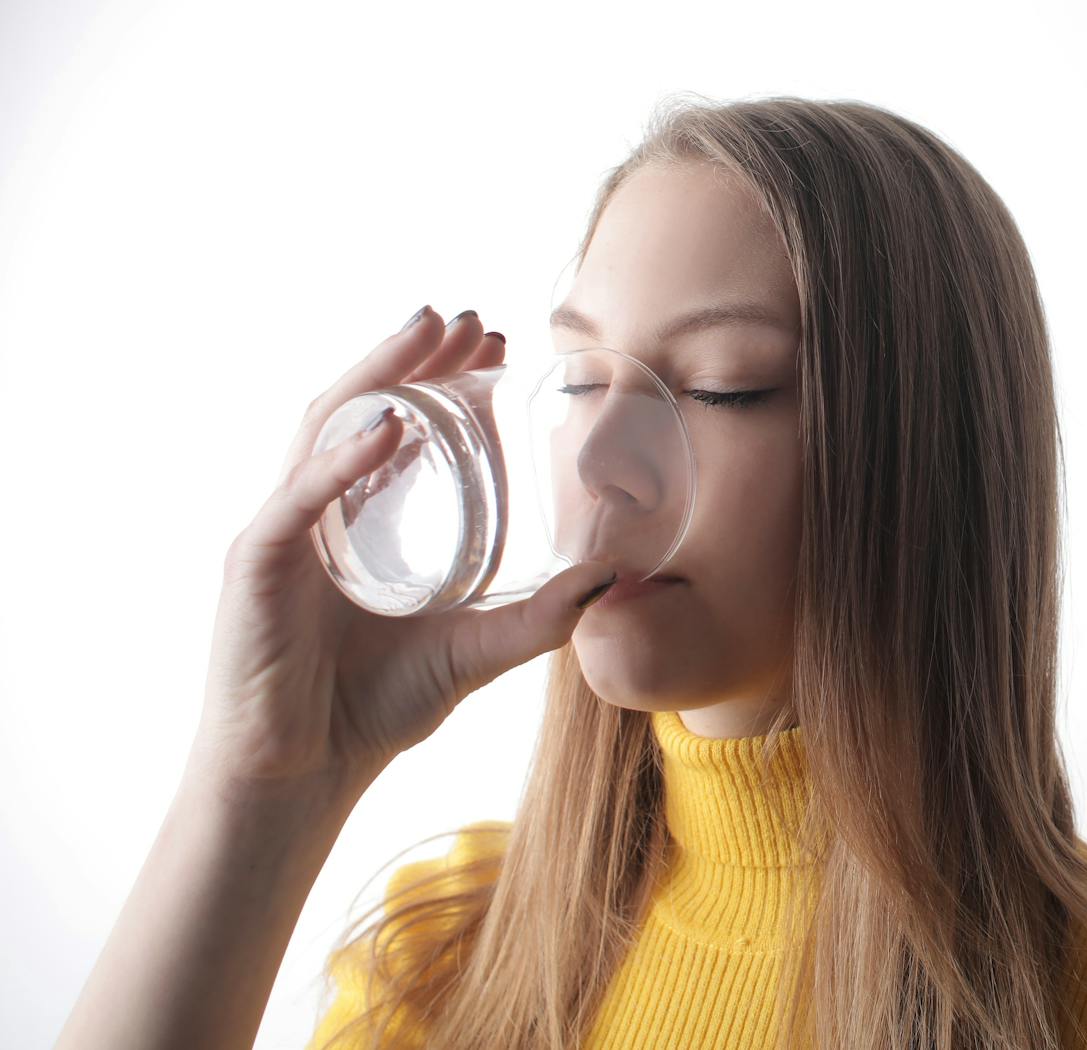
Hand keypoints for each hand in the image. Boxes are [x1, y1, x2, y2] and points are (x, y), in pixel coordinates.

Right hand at [192, 306, 617, 797]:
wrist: (303, 775)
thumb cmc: (372, 709)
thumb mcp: (477, 650)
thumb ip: (541, 615)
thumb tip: (613, 575)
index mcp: (359, 518)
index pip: (399, 426)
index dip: (442, 379)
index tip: (495, 345)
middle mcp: (315, 510)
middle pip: (362, 408)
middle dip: (414, 357)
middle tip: (467, 318)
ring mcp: (283, 531)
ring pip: (325, 428)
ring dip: (377, 375)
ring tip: (425, 335)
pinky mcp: (257, 566)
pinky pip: (299, 499)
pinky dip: (341, 460)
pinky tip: (387, 426)